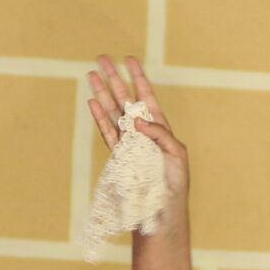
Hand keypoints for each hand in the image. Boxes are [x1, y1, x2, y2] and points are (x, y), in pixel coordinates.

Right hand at [87, 56, 189, 205]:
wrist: (161, 210)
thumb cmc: (174, 184)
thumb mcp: (177, 155)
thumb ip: (160, 134)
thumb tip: (136, 120)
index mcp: (159, 129)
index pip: (147, 97)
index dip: (138, 77)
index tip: (129, 59)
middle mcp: (141, 132)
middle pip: (124, 99)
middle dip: (114, 78)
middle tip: (101, 58)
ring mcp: (127, 143)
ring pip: (112, 112)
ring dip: (101, 93)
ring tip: (91, 74)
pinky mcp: (116, 156)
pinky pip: (106, 133)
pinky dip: (99, 117)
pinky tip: (93, 102)